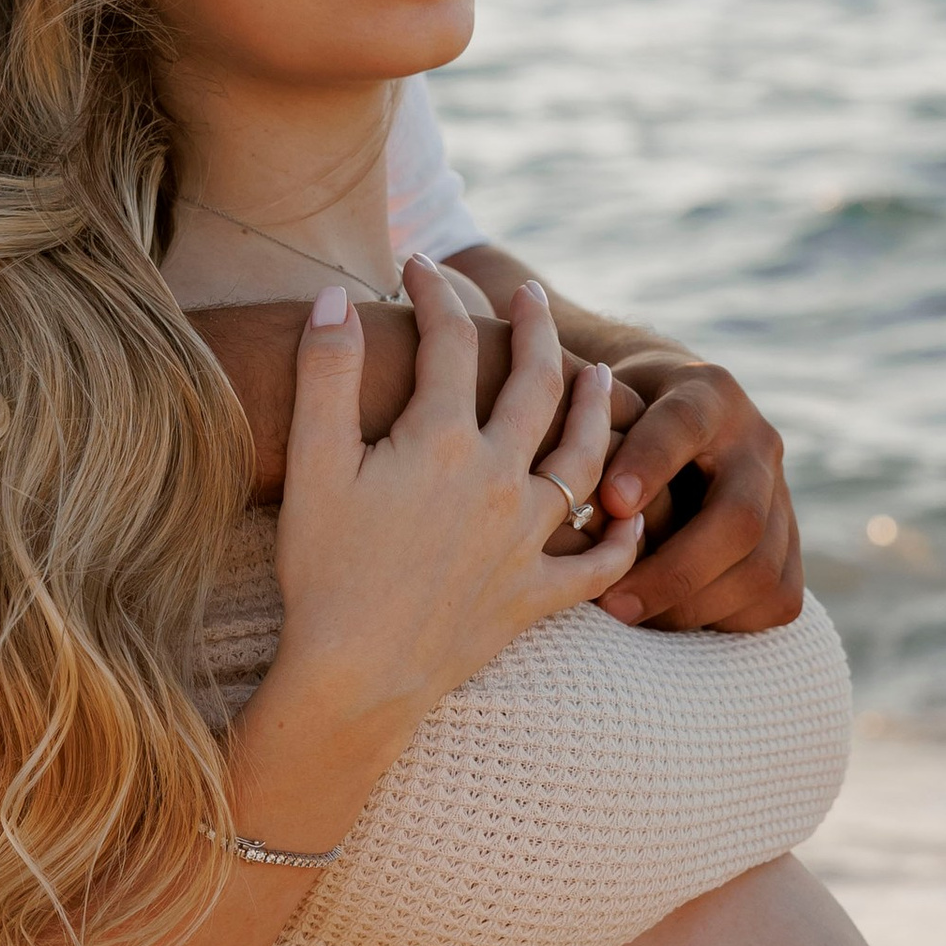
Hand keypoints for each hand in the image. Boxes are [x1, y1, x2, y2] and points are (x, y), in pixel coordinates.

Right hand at [236, 264, 641, 845]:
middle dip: (534, 331)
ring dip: (594, 411)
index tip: (422, 268)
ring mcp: (525, 540)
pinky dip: (623, 537)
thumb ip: (325, 374)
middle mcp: (498, 481)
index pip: (450, 342)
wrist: (354, 677)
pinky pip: (598, 562)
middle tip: (531, 298)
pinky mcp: (534, 597)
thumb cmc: (321, 571)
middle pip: (535, 386)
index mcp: (441, 442)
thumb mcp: (311, 465)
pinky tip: (634, 515)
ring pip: (582, 460)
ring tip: (600, 378)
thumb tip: (338, 296)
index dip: (436, 295)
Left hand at [594, 356, 802, 634]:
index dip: (651, 462)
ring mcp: (780, 494)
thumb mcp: (599, 405)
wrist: (676, 422)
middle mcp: (755, 441)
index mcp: (707, 394)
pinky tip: (670, 620)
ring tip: (629, 616)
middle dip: (674, 569)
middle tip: (610, 602)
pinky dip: (725, 620)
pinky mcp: (790, 541)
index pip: (684, 424)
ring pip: (760, 568)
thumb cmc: (615, 417)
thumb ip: (587, 430)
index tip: (610, 502)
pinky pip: (778, 597)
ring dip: (691, 605)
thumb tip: (573, 492)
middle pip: (738, 516)